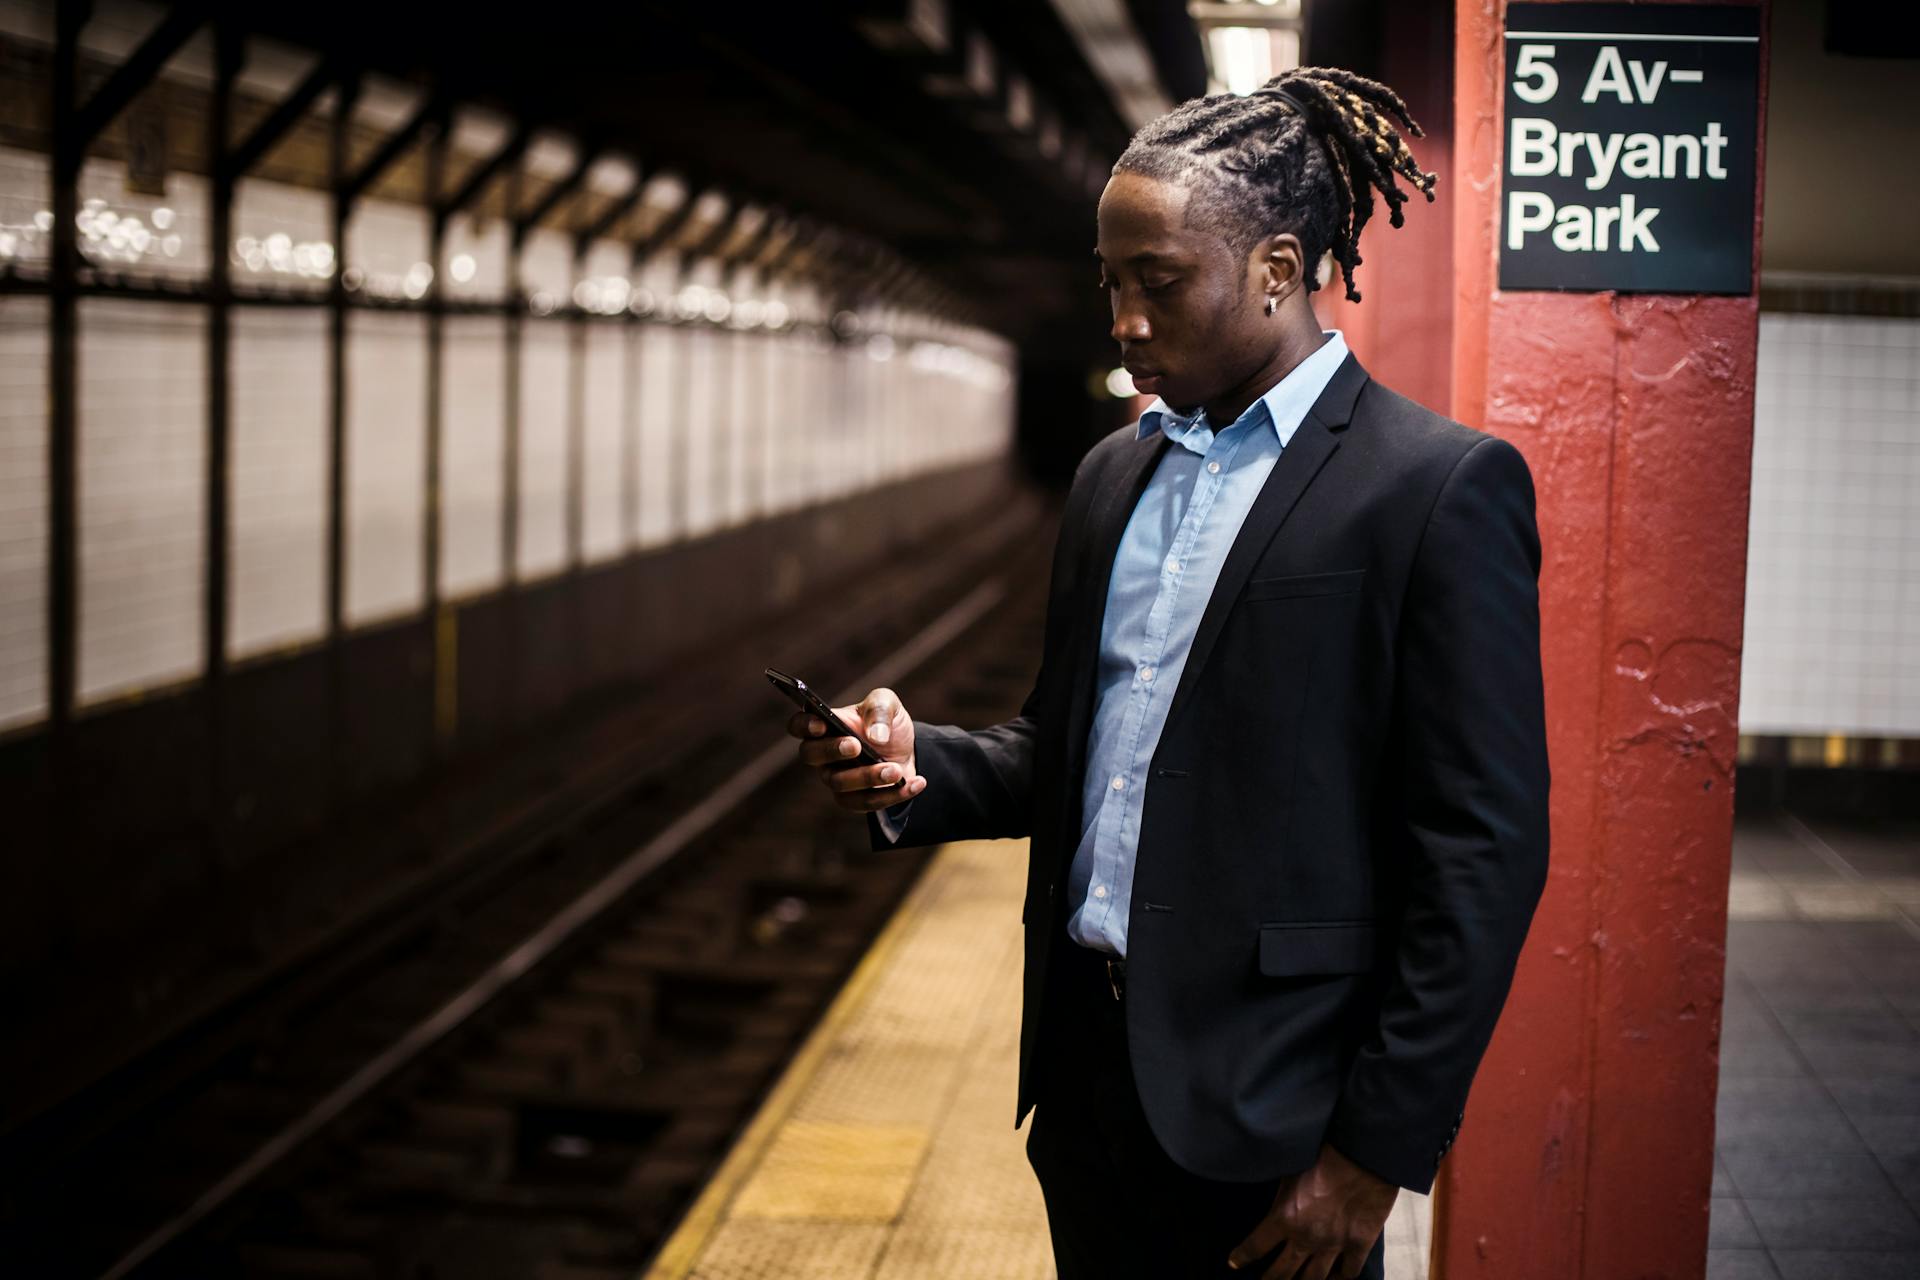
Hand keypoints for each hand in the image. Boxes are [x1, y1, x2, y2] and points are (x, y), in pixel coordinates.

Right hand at [785, 686, 924, 812]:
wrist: (908, 749)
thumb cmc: (887, 723)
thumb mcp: (888, 704)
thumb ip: (880, 709)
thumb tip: (875, 735)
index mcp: (826, 724)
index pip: (799, 725)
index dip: (804, 725)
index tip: (821, 725)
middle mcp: (824, 753)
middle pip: (811, 755)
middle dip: (832, 751)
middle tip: (856, 746)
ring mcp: (836, 778)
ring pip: (839, 784)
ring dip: (868, 777)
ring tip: (895, 770)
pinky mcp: (853, 799)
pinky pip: (865, 803)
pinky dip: (892, 795)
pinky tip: (915, 783)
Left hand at [1227, 1143, 1397, 1279]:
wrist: (1363, 1155)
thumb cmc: (1323, 1153)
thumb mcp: (1289, 1169)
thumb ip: (1280, 1192)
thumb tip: (1270, 1196)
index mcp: (1284, 1218)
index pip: (1255, 1246)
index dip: (1242, 1257)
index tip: (1233, 1263)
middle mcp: (1306, 1238)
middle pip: (1282, 1273)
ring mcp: (1334, 1245)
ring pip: (1313, 1279)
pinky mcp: (1359, 1245)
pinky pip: (1348, 1273)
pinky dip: (1339, 1279)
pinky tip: (1332, 1278)